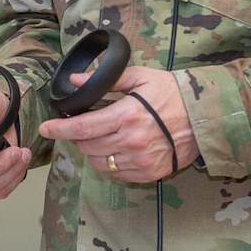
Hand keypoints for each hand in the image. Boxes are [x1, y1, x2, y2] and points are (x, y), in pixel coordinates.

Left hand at [39, 65, 197, 182]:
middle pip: (87, 147)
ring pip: (100, 163)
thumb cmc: (173, 93)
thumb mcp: (140, 78)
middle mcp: (132, 141)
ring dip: (93, 151)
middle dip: (77, 137)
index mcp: (126, 115)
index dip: (59, 129)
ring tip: (102, 137)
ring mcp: (141, 160)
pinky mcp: (150, 173)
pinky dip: (112, 162)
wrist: (206, 117)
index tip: (45, 128)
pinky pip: (118, 173)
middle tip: (82, 126)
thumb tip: (75, 81)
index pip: (82, 128)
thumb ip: (105, 80)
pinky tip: (119, 149)